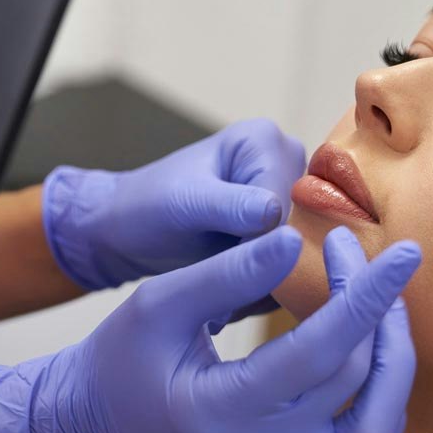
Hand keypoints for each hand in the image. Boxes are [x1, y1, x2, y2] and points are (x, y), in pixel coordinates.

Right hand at [0, 225, 422, 432]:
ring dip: (394, 364)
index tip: (404, 251)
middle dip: (375, 312)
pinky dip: (384, 403)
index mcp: (220, 411)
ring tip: (385, 306)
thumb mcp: (159, 302)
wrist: (102, 421)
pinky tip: (373, 356)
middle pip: (353, 384)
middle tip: (364, 258)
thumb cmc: (124, 355)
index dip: (366, 296)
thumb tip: (296, 240)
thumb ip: (228, 272)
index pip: (318, 352)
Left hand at [41, 118, 306, 316]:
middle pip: (305, 223)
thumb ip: (229, 207)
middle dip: (272, 260)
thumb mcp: (184, 205)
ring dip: (271, 277)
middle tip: (228, 287)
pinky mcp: (285, 226)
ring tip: (228, 292)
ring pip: (303, 248)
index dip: (265, 241)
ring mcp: (290, 195)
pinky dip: (270, 282)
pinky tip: (237, 292)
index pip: (288, 199)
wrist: (127, 231)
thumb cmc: (145, 209)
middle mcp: (288, 161)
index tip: (228, 268)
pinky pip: (295, 262)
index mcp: (264, 140)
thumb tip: (274, 214)